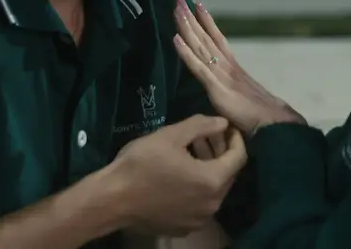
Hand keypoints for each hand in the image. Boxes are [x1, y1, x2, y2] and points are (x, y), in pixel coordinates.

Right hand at [111, 114, 246, 236]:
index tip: (229, 127)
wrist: (111, 200)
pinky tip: (181, 176)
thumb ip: (201, 126)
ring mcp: (198, 219)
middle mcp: (211, 205)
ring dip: (208, 170)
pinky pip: (199, 204)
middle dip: (221, 153)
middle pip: (227, 175)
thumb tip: (223, 123)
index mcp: (212, 180)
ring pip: (213, 191)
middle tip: (208, 136)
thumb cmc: (141, 164)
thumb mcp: (171, 136)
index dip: (236, 139)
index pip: (239, 157)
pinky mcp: (184, 228)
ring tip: (193, 151)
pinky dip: (197, 188)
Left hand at [173, 0, 305, 134]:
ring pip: (200, 47)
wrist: (276, 125)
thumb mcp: (247, 100)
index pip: (219, 41)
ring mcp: (223, 76)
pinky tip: (175, 39)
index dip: (208, 23)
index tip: (198, 6)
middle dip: (192, 19)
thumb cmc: (266, 117)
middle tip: (179, 0)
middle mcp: (228, 67)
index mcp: (235, 69)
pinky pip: (198, 68)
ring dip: (187, 28)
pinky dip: (186, 53)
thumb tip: (233, 94)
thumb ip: (238, 93)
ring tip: (177, 9)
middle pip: (206, 39)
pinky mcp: (217, 89)